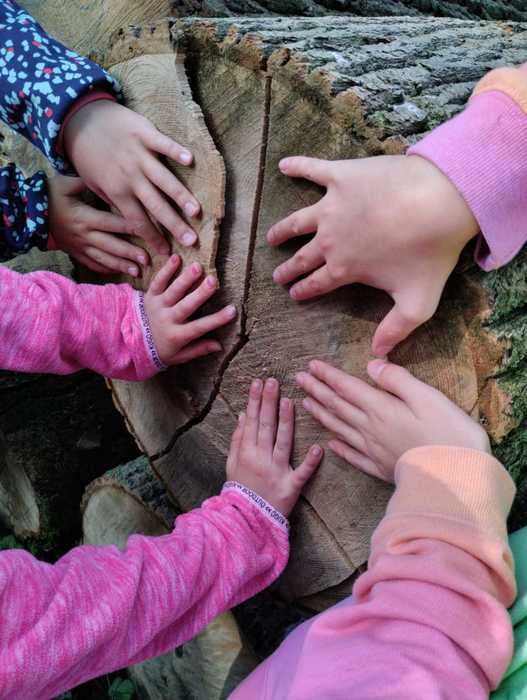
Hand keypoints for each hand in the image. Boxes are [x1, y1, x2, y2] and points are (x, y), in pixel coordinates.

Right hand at [48, 175, 146, 275]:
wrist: (29, 214)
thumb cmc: (50, 196)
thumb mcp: (64, 184)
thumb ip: (85, 183)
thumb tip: (106, 178)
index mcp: (84, 217)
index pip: (112, 223)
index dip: (131, 227)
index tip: (148, 231)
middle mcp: (84, 235)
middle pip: (111, 245)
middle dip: (130, 253)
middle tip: (147, 259)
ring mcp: (80, 246)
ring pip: (104, 258)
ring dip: (121, 265)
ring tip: (137, 271)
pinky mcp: (75, 253)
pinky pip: (92, 263)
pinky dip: (106, 269)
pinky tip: (119, 272)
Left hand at [63, 100, 200, 254]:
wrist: (81, 118)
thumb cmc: (89, 155)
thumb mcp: (96, 184)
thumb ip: (115, 202)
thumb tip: (132, 223)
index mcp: (117, 191)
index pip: (139, 221)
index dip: (154, 238)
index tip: (167, 253)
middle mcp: (130, 175)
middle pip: (156, 206)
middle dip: (174, 225)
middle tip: (191, 241)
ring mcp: (139, 154)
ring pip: (163, 179)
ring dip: (180, 195)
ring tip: (196, 211)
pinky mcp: (144, 133)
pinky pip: (162, 143)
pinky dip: (175, 151)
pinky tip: (189, 160)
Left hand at [145, 254, 236, 365]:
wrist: (132, 343)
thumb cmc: (162, 350)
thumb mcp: (180, 355)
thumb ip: (199, 349)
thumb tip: (220, 345)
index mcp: (176, 335)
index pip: (199, 327)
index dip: (217, 319)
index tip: (233, 310)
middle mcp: (167, 320)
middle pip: (186, 306)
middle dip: (200, 293)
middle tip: (213, 281)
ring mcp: (157, 306)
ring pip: (173, 291)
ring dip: (185, 278)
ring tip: (197, 266)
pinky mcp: (149, 296)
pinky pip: (157, 282)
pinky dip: (166, 270)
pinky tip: (176, 258)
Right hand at [226, 378, 322, 514]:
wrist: (246, 520)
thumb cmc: (240, 489)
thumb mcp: (232, 464)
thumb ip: (237, 439)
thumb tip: (243, 415)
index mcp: (246, 452)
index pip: (252, 421)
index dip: (255, 401)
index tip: (258, 382)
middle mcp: (261, 459)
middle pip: (266, 426)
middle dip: (269, 403)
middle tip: (273, 382)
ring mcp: (277, 472)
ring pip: (282, 443)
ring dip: (285, 422)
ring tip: (288, 401)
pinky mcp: (291, 487)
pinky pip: (301, 474)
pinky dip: (310, 462)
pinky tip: (317, 448)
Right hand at [268, 154, 478, 356]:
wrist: (441, 200)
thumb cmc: (430, 253)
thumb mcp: (417, 302)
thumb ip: (395, 330)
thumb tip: (379, 355)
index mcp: (344, 268)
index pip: (317, 283)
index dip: (303, 291)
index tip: (293, 294)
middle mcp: (330, 239)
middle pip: (303, 257)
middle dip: (289, 268)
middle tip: (277, 274)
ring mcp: (332, 206)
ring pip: (298, 221)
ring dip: (283, 230)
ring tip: (272, 237)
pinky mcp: (342, 176)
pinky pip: (313, 170)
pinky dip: (297, 167)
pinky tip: (284, 165)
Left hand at [296, 359, 489, 482]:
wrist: (454, 478)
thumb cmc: (448, 433)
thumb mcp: (427, 396)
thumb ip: (397, 380)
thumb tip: (371, 365)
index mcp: (380, 407)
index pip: (346, 387)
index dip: (327, 375)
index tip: (310, 365)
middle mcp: (370, 428)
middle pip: (337, 406)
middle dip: (316, 390)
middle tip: (298, 379)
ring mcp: (373, 450)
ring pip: (339, 428)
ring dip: (321, 414)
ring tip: (306, 404)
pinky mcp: (380, 468)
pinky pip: (352, 456)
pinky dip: (339, 447)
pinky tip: (330, 444)